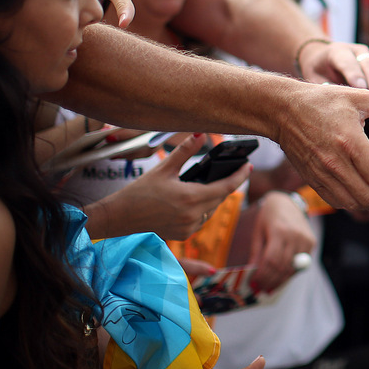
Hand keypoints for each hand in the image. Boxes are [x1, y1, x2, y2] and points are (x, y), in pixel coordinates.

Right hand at [89, 135, 250, 238]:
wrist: (120, 217)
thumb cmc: (139, 191)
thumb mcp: (163, 168)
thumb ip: (184, 151)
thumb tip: (201, 134)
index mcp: (191, 198)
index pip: (226, 187)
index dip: (240, 176)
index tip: (249, 166)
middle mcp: (193, 215)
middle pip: (221, 198)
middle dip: (225, 184)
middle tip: (228, 171)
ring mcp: (189, 227)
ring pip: (212, 210)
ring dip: (213, 198)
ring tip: (209, 184)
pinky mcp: (183, 235)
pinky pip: (201, 220)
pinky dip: (202, 209)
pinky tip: (194, 200)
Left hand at [248, 191, 315, 292]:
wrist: (286, 203)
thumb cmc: (268, 217)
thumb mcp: (258, 232)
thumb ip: (256, 253)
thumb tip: (251, 274)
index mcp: (279, 230)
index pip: (271, 260)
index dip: (263, 274)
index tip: (254, 282)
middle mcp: (295, 235)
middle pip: (282, 266)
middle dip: (271, 280)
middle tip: (261, 289)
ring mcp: (306, 239)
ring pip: (292, 267)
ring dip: (280, 280)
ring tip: (269, 287)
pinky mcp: (312, 242)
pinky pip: (300, 263)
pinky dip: (290, 272)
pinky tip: (281, 277)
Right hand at [271, 82, 368, 209]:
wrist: (282, 110)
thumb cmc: (321, 101)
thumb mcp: (360, 97)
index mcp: (351, 143)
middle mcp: (336, 163)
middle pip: (368, 197)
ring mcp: (322, 174)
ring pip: (352, 203)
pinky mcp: (312, 179)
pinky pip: (336, 201)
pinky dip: (352, 203)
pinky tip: (361, 194)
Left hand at [297, 41, 368, 93]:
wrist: (323, 60)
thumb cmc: (317, 72)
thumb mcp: (314, 78)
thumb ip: (326, 87)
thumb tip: (339, 103)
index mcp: (336, 52)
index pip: (347, 61)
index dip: (354, 74)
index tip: (360, 87)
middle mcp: (355, 51)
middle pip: (368, 63)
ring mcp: (368, 58)